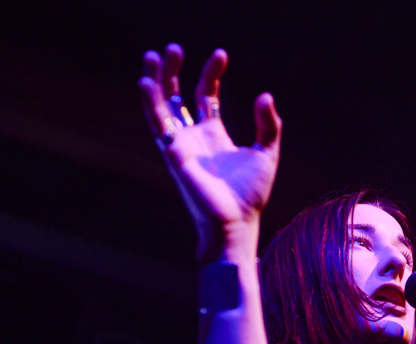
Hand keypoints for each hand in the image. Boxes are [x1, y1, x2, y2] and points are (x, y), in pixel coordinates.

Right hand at [138, 44, 281, 261]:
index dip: (211, 73)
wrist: (237, 222)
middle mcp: (193, 137)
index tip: (220, 54)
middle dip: (172, 72)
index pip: (206, 95)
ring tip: (153, 55)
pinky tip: (147, 83)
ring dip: (156, 82)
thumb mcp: (267, 153)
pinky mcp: (174, 156)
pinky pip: (158, 126)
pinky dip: (151, 104)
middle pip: (176, 97)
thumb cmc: (250, 194)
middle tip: (172, 48)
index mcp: (214, 134)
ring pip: (161, 107)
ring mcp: (181, 145)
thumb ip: (268, 125)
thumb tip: (265, 96)